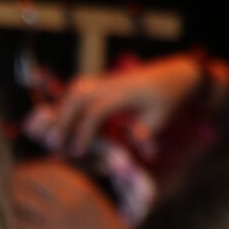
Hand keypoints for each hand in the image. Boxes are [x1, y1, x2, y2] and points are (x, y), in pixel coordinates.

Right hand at [31, 52, 205, 156]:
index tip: (78, 151)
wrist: (173, 76)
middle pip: (77, 98)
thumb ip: (146, 130)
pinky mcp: (102, 81)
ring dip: (61, 110)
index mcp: (123, 94)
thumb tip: (134, 143)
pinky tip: (63, 121)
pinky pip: (77, 89)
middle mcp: (110, 84)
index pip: (95, 112)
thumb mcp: (162, 117)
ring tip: (55, 133)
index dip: (84, 133)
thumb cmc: (167, 100)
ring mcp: (105, 80)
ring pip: (74, 90)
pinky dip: (66, 103)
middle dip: (63, 121)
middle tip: (56, 145)